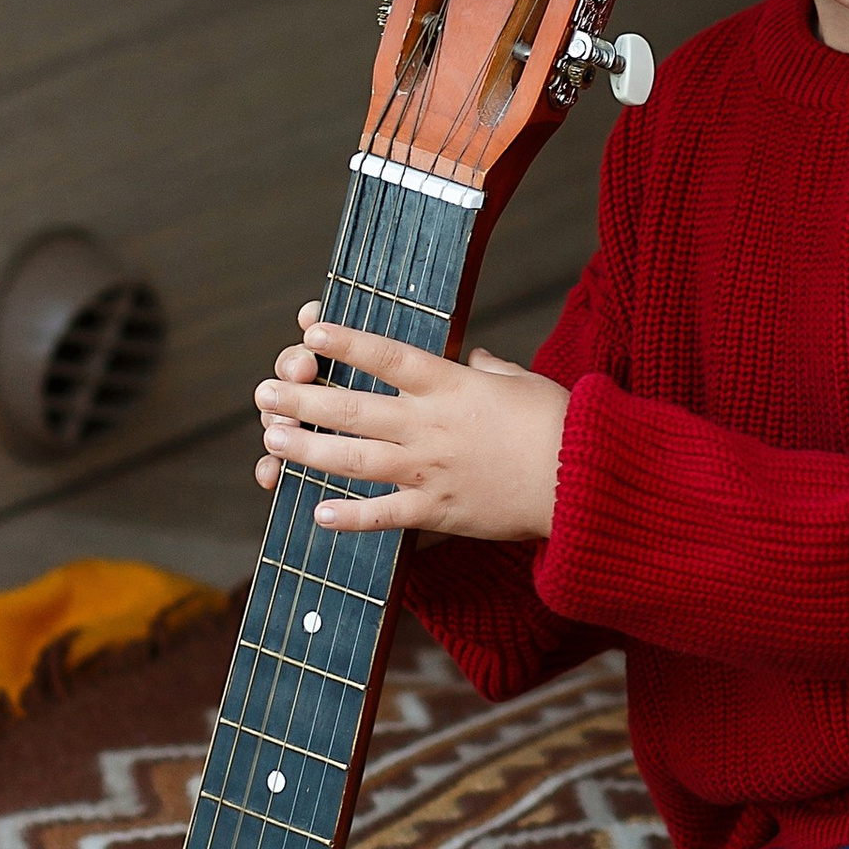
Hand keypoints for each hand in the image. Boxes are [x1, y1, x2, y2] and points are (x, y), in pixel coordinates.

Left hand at [254, 311, 568, 538]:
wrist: (585, 482)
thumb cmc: (561, 425)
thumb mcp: (522, 382)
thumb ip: (489, 369)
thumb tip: (474, 360)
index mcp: (451, 386)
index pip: (386, 356)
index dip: (344, 343)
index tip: (309, 332)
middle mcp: (431, 425)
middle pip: (353, 408)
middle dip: (302, 399)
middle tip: (263, 393)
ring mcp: (431, 470)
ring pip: (355, 458)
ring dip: (308, 449)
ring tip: (272, 440)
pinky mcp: (440, 512)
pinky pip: (385, 515)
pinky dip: (350, 516)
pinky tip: (316, 513)